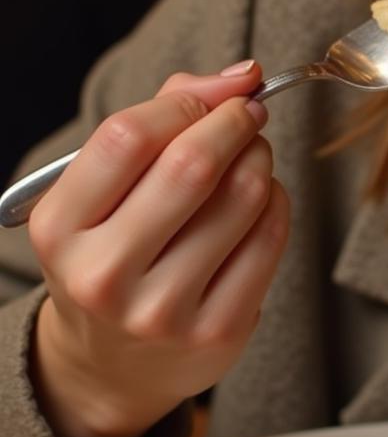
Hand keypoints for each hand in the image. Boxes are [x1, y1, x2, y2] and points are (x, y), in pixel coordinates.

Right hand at [27, 62, 290, 436]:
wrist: (115, 363)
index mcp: (60, 228)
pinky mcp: (217, 331)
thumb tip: (246, 72)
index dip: (186, 103)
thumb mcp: (108, 188)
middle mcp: (103, 274)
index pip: (128, 136)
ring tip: (253, 157)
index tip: (213, 97)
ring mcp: (162, 311)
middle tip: (249, 115)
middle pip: (192, 165)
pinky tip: (262, 198)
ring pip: (243, 198)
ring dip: (261, 160)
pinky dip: (277, 201)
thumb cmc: (116, 250)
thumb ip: (165, 114)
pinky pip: (270, 238)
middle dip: (236, 123)